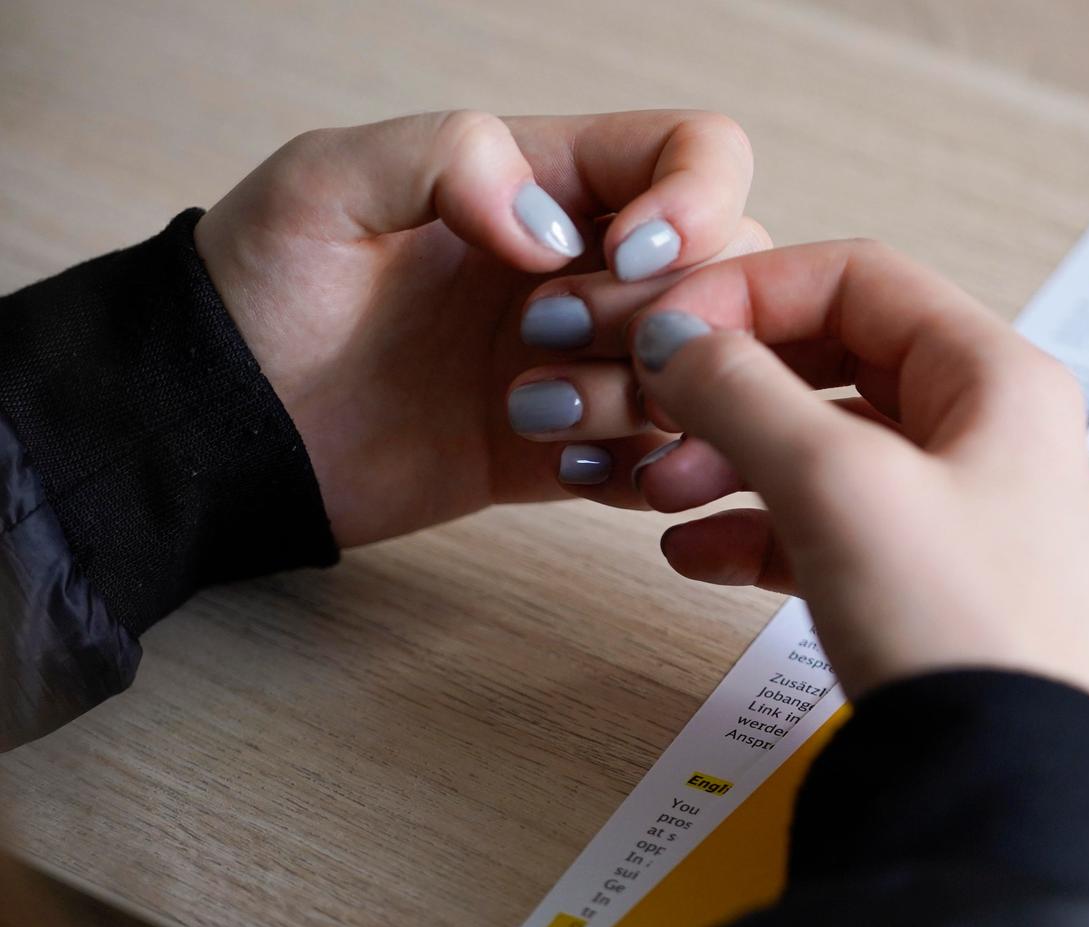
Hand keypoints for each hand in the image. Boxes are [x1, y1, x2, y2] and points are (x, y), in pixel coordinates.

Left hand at [194, 109, 763, 547]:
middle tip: (552, 342)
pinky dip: (638, 469)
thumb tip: (553, 226)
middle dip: (665, 316)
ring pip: (705, 371)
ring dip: (644, 400)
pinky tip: (558, 467)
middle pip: (726, 271)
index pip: (694, 154)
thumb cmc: (258, 291)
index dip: (698, 200)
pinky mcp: (573, 448)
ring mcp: (588, 359)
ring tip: (533, 415)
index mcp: (547, 179)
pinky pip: (660, 458)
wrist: (222, 428)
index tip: (635, 251)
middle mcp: (586, 265)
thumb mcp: (324, 182)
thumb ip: (446, 157)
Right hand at [600, 241, 1088, 716]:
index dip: (751, 289)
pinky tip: (696, 555)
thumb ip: (744, 393)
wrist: (1004, 788)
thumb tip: (678, 340)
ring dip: (731, 457)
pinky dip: (756, 530)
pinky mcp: (927, 588)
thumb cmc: (964, 631)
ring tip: (660, 492)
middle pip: (835, 359)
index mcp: (997, 378)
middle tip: (652, 407)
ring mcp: (960, 513)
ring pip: (822, 448)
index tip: (666, 326)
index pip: (860, 276)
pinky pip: (826, 527)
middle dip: (732, 383)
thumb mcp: (838, 485)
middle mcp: (988, 433)